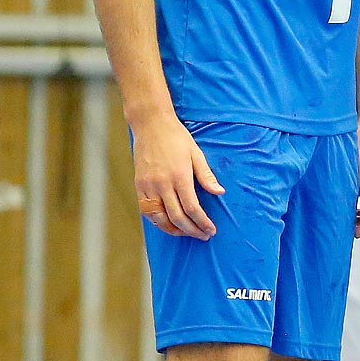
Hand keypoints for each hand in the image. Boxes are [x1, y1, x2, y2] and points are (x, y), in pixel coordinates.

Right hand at [132, 113, 223, 238]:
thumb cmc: (177, 137)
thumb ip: (206, 176)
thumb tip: (220, 192)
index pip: (192, 208)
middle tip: (204, 235)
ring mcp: (148, 186)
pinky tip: (168, 224)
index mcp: (179, 176)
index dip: (202, 222)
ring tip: (187, 233)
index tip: (211, 230)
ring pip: (159, 218)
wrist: (151, 125)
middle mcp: (162, 183)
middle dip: (192, 230)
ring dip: (174, 230)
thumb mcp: (196, 153)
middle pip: (177, 217)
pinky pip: (146, 210)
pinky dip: (158, 221)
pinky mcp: (139, 185)